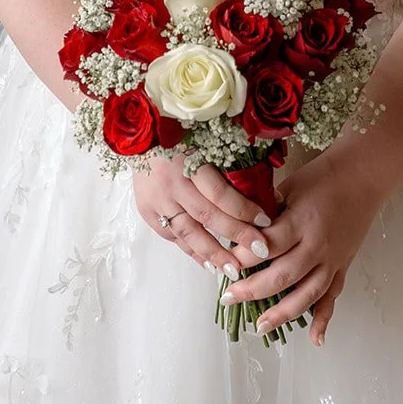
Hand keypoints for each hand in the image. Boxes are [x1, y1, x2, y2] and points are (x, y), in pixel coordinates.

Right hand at [132, 149, 272, 276]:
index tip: (265, 220)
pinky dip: (192, 251)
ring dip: (213, 254)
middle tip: (260, 250)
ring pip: (188, 233)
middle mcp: (170, 183)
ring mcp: (156, 200)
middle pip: (207, 216)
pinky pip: (173, 236)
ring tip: (234, 269)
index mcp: (187, 160)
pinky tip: (209, 262)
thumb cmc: (177, 135)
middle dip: (236, 236)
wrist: (137, 139)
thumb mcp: (203, 140)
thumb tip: (261, 187)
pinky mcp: (147, 212)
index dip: (243, 209)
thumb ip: (226, 162)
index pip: (219, 193)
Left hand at [219, 153, 383, 345]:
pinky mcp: (342, 266)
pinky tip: (315, 339)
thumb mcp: (290, 186)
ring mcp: (332, 259)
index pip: (267, 245)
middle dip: (252, 290)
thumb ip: (267, 209)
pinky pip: (333, 296)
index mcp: (301, 221)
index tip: (224, 263)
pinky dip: (324, 319)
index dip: (244, 256)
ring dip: (282, 313)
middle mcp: (317, 245)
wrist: (362, 176)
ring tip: (260, 327)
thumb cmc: (323, 176)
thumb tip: (241, 229)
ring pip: (307, 294)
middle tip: (228, 297)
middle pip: (282, 275)